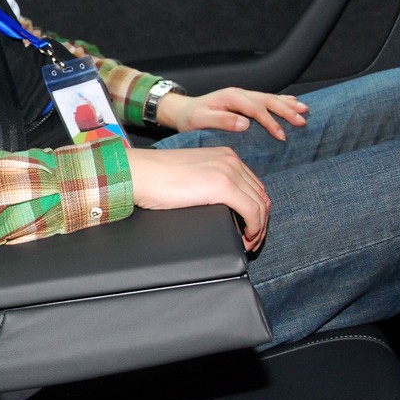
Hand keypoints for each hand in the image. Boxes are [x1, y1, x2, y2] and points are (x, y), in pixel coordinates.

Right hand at [125, 146, 269, 250]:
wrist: (138, 173)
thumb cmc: (154, 177)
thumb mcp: (191, 174)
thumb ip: (208, 182)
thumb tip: (217, 205)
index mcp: (225, 156)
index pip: (253, 185)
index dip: (257, 209)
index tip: (250, 227)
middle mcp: (231, 160)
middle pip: (260, 195)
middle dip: (261, 220)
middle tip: (252, 240)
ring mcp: (229, 172)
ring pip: (260, 205)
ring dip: (258, 228)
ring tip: (249, 243)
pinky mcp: (223, 186)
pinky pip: (252, 212)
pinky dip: (254, 228)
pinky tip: (246, 238)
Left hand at [158, 88, 307, 140]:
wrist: (183, 111)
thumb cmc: (190, 118)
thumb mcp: (201, 120)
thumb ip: (222, 121)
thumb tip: (244, 124)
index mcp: (231, 98)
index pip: (256, 109)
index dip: (270, 121)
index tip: (281, 135)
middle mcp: (239, 94)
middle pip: (268, 100)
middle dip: (286, 111)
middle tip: (301, 122)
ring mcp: (243, 96)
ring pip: (270, 98)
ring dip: (288, 104)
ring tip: (305, 111)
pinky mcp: (244, 101)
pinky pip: (266, 99)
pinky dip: (282, 101)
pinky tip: (293, 103)